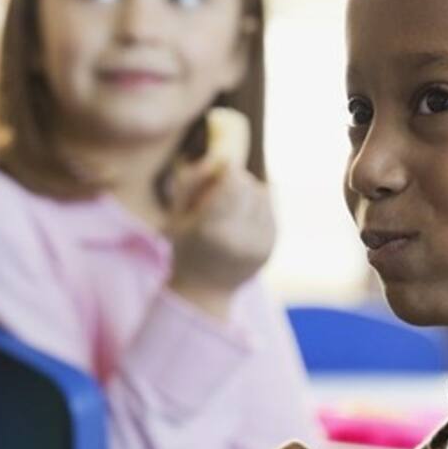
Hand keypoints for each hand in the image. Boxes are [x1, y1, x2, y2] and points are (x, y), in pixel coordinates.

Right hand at [167, 157, 274, 316]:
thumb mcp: (176, 213)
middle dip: (238, 181)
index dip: (227, 170)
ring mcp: (258, 244)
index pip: (233, 181)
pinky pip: (270, 210)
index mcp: (211, 229)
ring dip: (249, 192)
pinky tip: (242, 219)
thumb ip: (194, 180)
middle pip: (249, 185)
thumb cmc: (185, 246)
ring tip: (232, 206)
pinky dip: (258, 207)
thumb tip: (225, 158)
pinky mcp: (270, 246)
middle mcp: (238, 237)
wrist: (205, 290)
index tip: (219, 172)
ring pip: (264, 194)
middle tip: (223, 191)